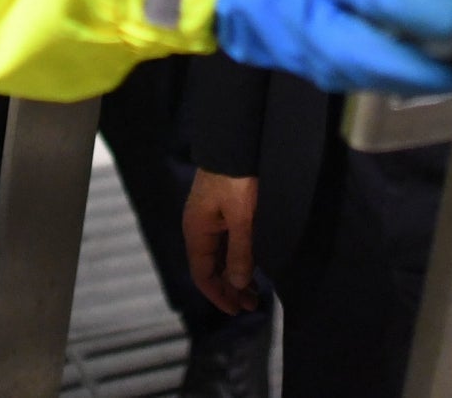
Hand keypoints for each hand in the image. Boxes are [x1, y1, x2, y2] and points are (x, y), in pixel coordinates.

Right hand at [183, 171, 260, 314]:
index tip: (238, 310)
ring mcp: (209, 217)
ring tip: (255, 290)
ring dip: (234, 274)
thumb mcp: (242, 218)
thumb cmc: (238, 179)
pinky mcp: (221, 209)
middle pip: (210, 267)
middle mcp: (199, 227)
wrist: (237, 140)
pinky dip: (237, 257)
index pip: (202, 274)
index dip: (219, 295)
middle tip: (252, 304)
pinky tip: (251, 265)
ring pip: (219, 255)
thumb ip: (239, 253)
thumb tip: (235, 285)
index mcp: (197, 231)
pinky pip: (225, 242)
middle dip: (229, 288)